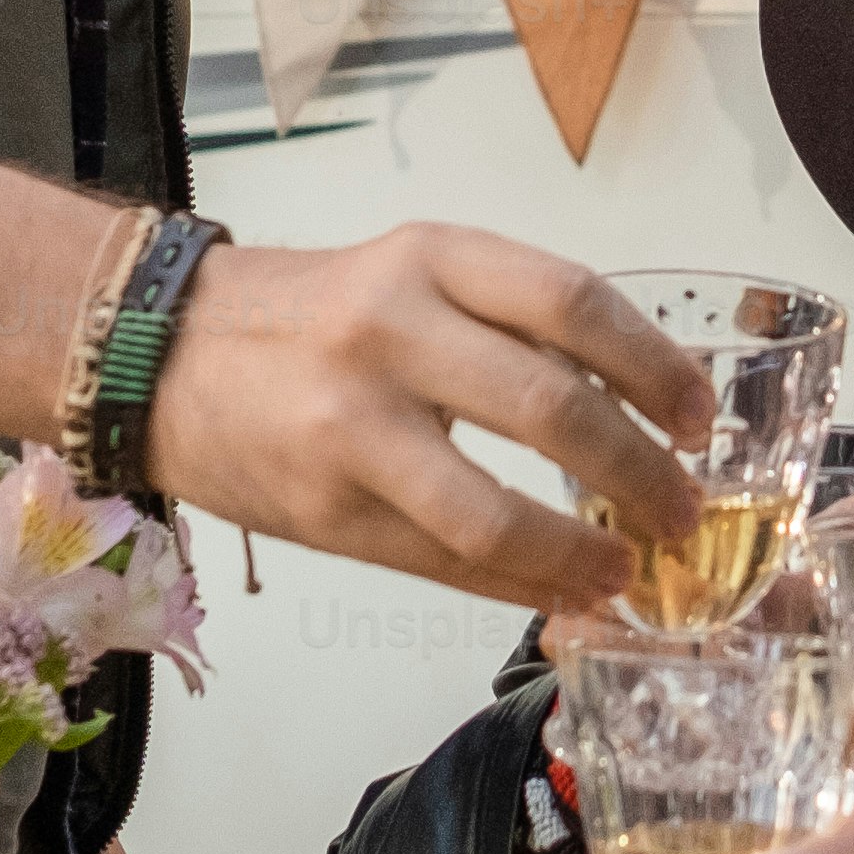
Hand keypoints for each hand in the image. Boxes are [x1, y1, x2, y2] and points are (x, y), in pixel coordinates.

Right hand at [140, 227, 710, 609]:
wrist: (154, 352)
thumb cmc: (305, 317)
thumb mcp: (409, 275)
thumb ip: (507, 326)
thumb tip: (633, 408)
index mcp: (429, 259)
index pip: (574, 303)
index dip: (656, 368)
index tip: (699, 418)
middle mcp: (392, 331)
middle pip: (553, 409)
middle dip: (640, 474)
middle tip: (686, 511)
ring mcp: (351, 427)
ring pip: (493, 512)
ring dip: (580, 555)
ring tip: (627, 573)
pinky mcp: (323, 509)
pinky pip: (442, 563)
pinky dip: (517, 587)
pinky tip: (560, 594)